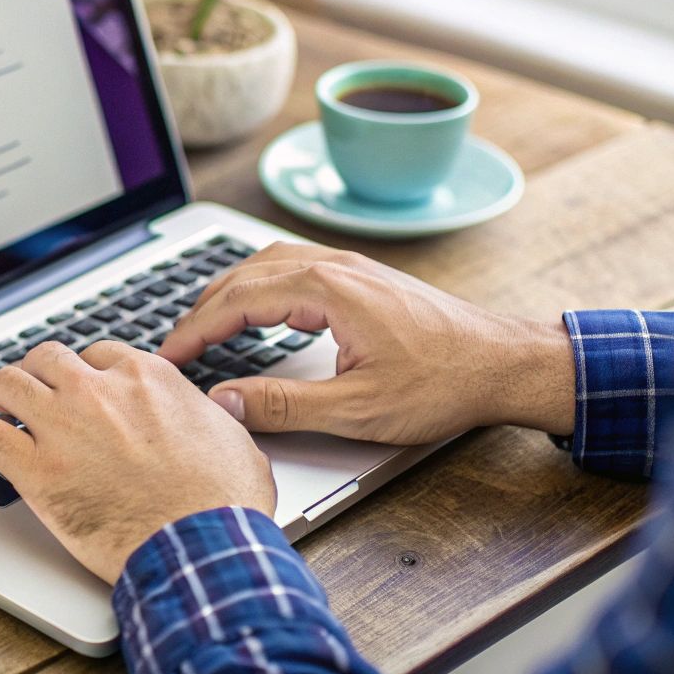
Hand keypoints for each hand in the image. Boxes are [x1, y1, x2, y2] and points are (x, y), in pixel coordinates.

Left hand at [0, 340, 275, 583]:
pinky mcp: (35, 469)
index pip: (98, 355)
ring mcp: (62, 426)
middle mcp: (98, 390)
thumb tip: (217, 413)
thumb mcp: (234, 439)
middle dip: (36, 375)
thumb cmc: (223, 502)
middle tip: (31, 395)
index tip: (80, 390)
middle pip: (46, 359)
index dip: (84, 374)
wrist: (200, 546)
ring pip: (7, 385)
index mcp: (146, 378)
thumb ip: (213, 417)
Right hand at [158, 243, 575, 443]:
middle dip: (202, 309)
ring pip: (268, 264)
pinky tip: (258, 306)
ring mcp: (352, 267)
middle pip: (245, 274)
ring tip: (203, 323)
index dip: (195, 330)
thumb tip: (225, 402)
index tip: (169, 357)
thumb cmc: (444, 384)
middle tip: (175, 346)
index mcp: (328, 289)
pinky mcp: (364, 277)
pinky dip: (260, 285)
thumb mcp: (357, 409)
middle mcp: (336, 266)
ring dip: (229, 290)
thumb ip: (283, 406)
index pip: (237, 301)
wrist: (504, 363)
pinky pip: (294, 267)